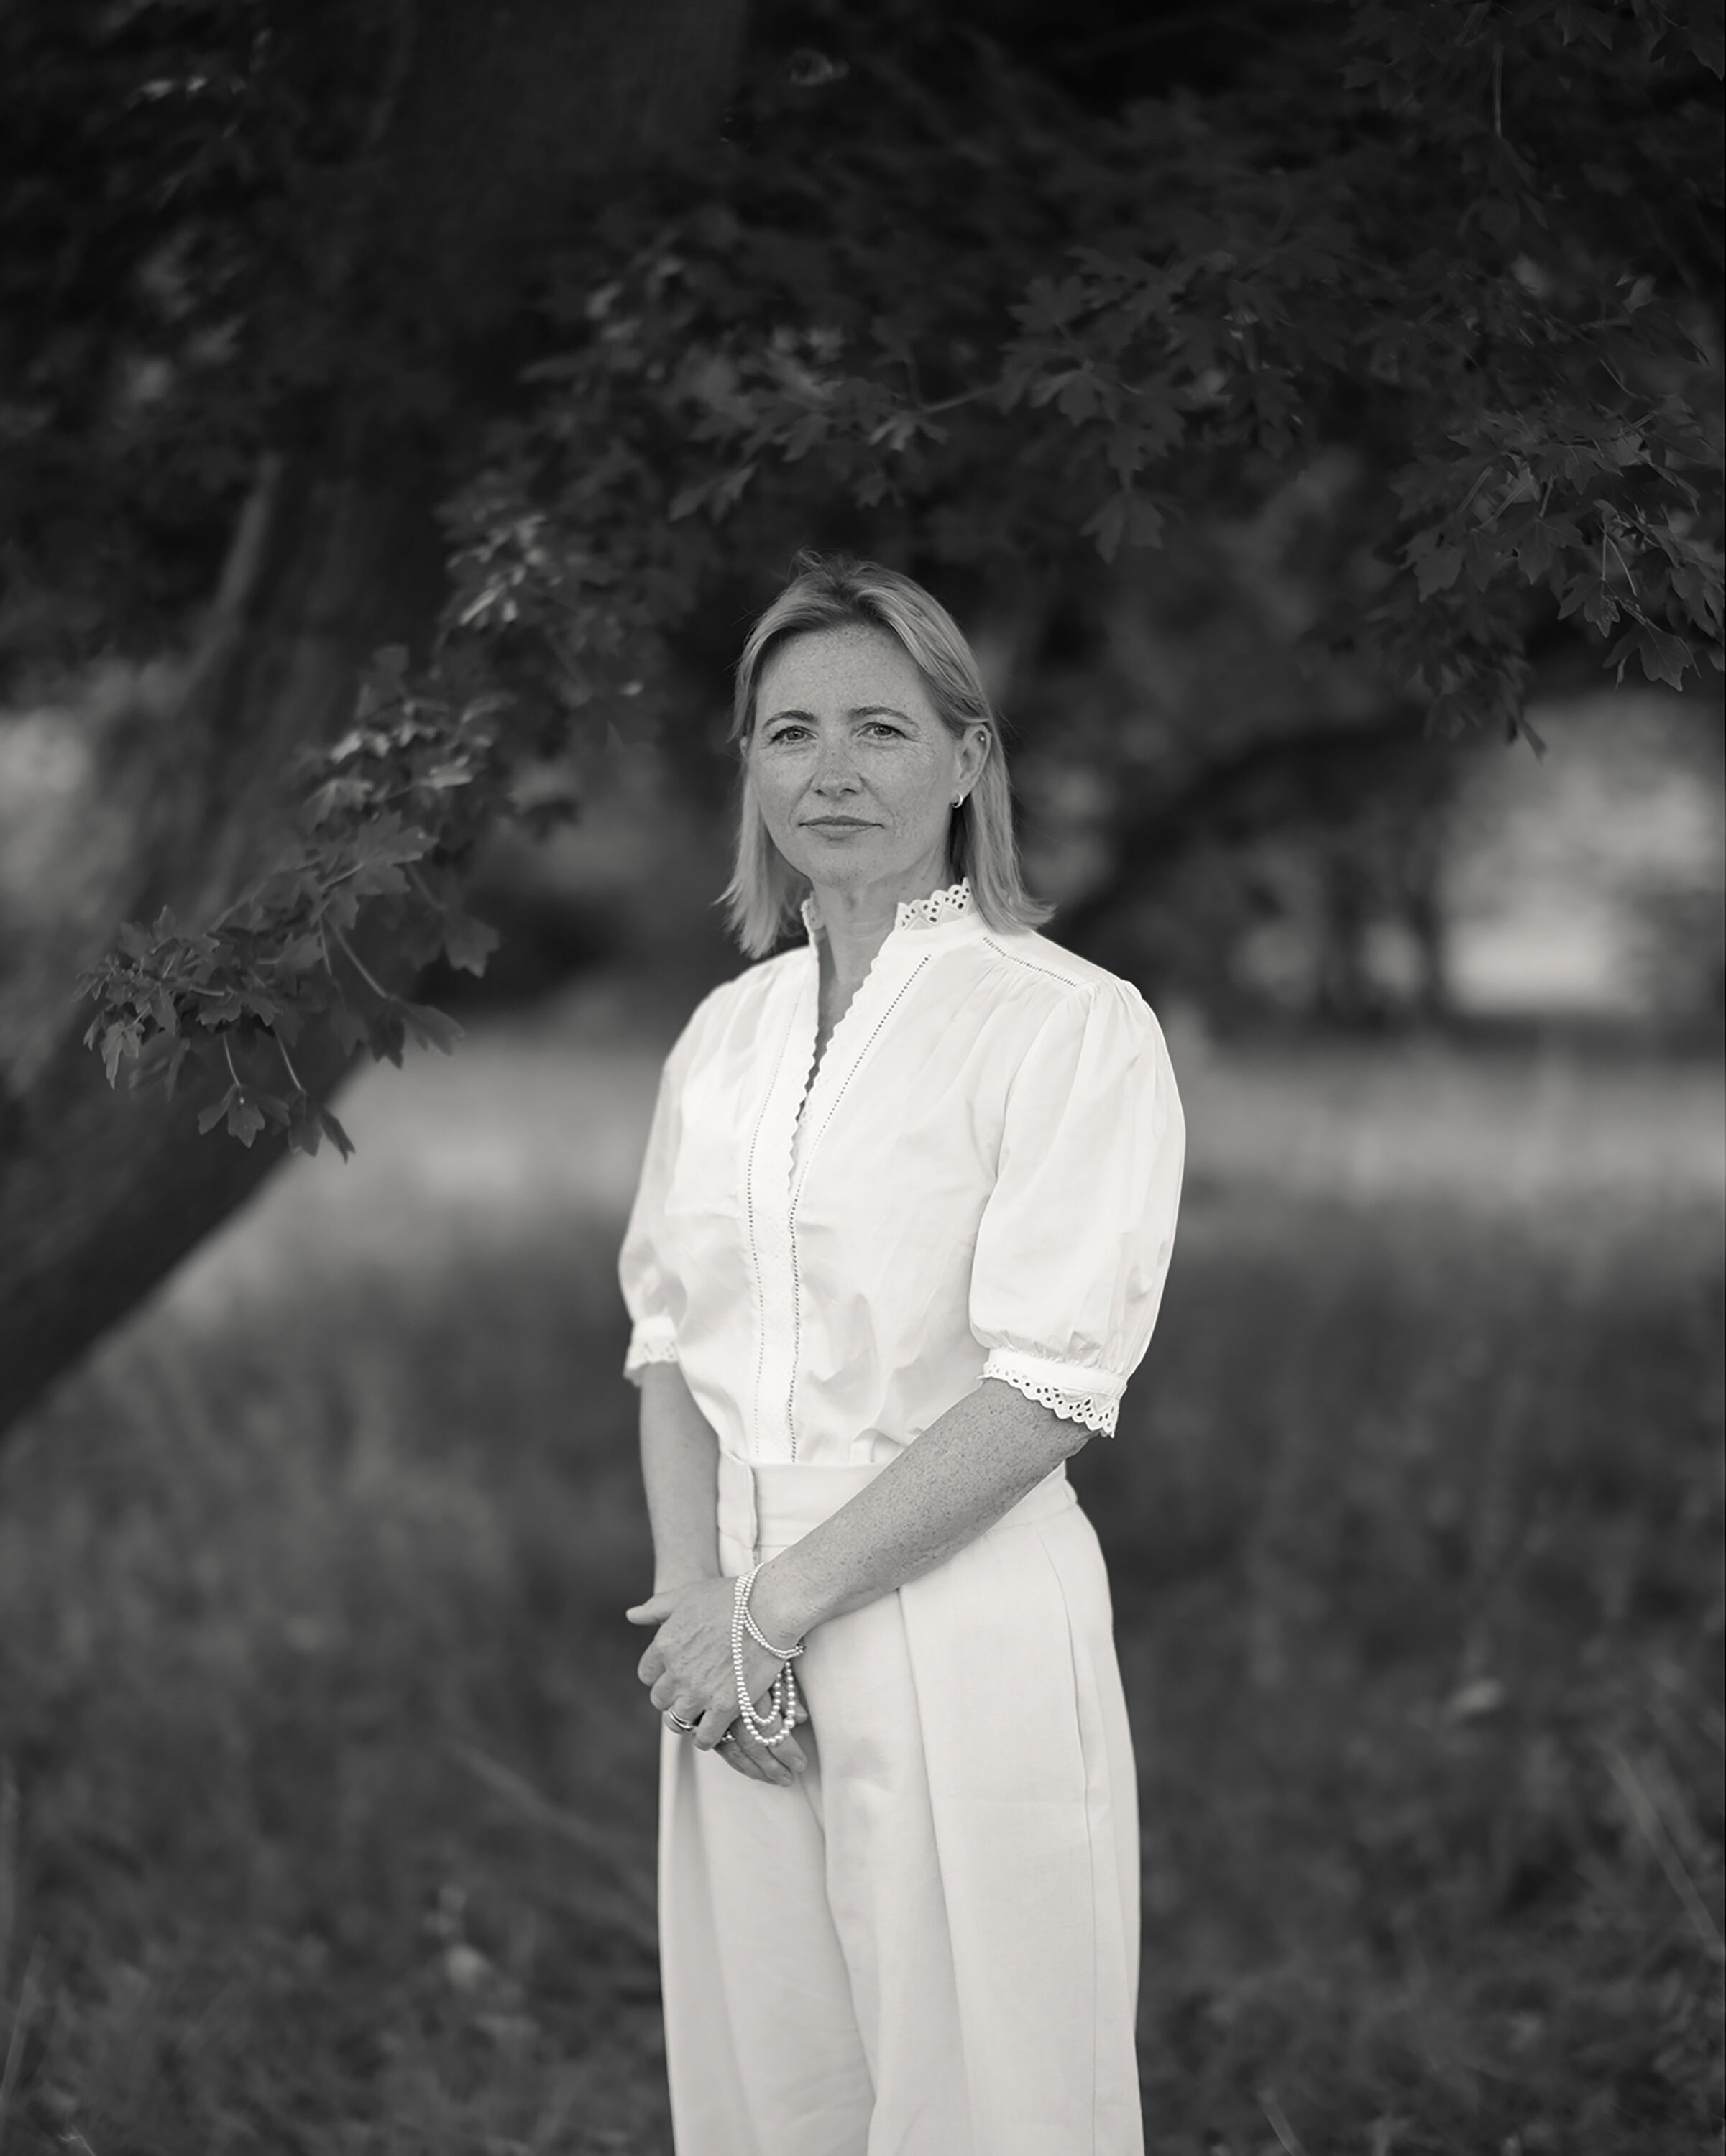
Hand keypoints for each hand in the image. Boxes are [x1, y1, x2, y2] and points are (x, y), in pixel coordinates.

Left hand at [626, 1578, 807, 1776]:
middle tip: (693, 1689)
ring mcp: (699, 1692)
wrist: (769, 1607)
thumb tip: (631, 1615)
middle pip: (660, 1699)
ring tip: (704, 1709)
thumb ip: (656, 1608)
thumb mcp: (687, 1594)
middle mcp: (676, 1672)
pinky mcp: (725, 1707)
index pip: (646, 1675)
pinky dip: (707, 1736)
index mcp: (664, 1645)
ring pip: (678, 1720)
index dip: (662, 1675)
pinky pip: (704, 1737)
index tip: (677, 1672)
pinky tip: (716, 1726)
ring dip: (689, 1716)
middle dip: (674, 1695)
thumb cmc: (731, 1596)